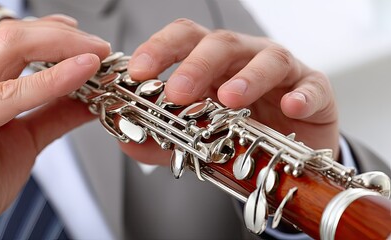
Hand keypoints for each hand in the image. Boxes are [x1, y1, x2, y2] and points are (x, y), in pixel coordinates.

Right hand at [0, 15, 109, 236]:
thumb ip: (56, 115)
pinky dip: (52, 79)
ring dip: (63, 45)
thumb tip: (88, 97)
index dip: (53, 32)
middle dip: (65, 36)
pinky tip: (82, 70)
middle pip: (17, 36)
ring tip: (95, 54)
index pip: (17, 40)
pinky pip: (11, 95)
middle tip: (99, 47)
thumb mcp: (27, 139)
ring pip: (12, 47)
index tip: (86, 38)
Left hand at [123, 18, 338, 164]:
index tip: (139, 72)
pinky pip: (310, 86)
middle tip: (179, 92)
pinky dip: (301, 95)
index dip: (160, 50)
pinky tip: (290, 107)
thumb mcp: (199, 135)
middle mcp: (245, 59)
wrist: (286, 149)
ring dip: (246, 77)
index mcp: (213, 64)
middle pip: (220, 44)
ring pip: (266, 59)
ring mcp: (281, 71)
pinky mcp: (312, 89)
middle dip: (196, 65)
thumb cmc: (242, 130)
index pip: (184, 41)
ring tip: (229, 99)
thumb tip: (128, 140)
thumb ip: (164, 138)